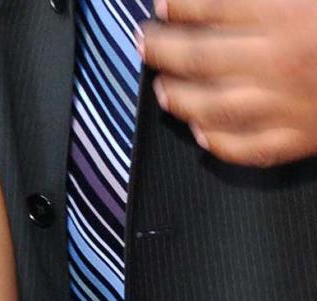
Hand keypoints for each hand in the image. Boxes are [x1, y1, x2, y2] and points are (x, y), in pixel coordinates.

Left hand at [142, 0, 316, 166]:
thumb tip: (219, 4)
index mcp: (286, 17)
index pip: (215, 9)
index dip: (181, 7)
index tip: (162, 6)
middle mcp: (276, 63)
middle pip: (201, 59)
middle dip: (162, 50)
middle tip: (144, 43)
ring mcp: (284, 106)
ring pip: (213, 107)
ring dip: (179, 98)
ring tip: (162, 89)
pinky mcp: (296, 138)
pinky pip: (245, 148)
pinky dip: (217, 142)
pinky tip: (200, 133)